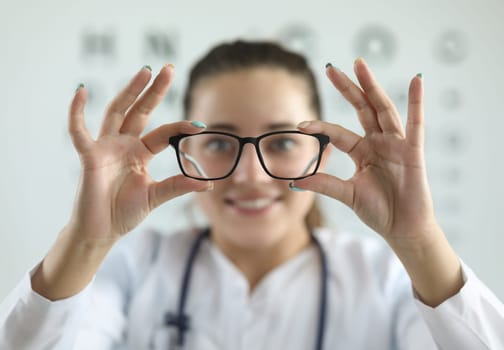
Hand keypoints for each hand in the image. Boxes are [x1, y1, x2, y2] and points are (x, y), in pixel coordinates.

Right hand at [67, 65, 211, 245]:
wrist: (101, 231)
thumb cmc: (124, 213)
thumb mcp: (156, 196)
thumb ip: (178, 186)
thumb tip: (207, 183)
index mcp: (141, 152)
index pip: (164, 133)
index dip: (181, 128)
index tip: (201, 126)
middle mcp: (124, 144)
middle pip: (141, 111)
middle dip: (154, 90)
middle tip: (168, 69)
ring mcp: (106, 147)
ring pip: (118, 111)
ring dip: (130, 91)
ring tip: (145, 71)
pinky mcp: (89, 156)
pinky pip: (79, 131)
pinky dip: (77, 112)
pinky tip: (81, 90)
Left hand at [294, 58, 438, 247]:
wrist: (402, 229)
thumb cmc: (379, 211)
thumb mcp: (347, 194)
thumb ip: (325, 184)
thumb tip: (294, 181)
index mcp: (362, 151)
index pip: (338, 132)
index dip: (320, 127)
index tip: (300, 124)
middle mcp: (378, 142)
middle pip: (361, 109)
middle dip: (347, 88)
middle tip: (331, 67)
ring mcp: (396, 144)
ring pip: (382, 109)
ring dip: (371, 87)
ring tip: (359, 65)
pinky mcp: (413, 151)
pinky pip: (415, 123)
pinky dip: (416, 102)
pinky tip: (416, 81)